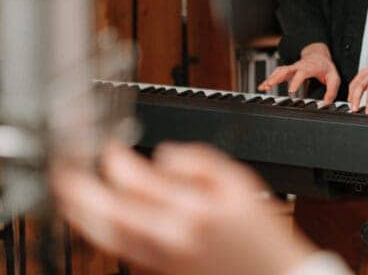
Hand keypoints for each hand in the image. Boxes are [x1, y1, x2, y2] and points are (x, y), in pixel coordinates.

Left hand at [53, 143, 315, 274]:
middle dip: (80, 186)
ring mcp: (161, 256)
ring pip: (106, 235)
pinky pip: (118, 248)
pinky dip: (100, 230)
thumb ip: (200, 161)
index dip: (114, 157)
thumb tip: (163, 155)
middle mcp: (169, 235)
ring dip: (81, 211)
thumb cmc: (260, 233)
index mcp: (192, 208)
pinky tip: (97, 218)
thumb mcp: (241, 183)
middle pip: (107, 210)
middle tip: (67, 167)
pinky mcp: (159, 269)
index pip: (135, 179)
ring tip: (69, 192)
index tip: (110, 145)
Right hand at [258, 43, 340, 104]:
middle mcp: (298, 66)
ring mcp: (292, 68)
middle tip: (271, 85)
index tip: (291, 90)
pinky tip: (262, 86)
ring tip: (264, 87)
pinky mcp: (288, 71)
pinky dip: (269, 79)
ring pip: (279, 71)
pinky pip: (277, 73)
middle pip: (286, 69)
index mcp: (310, 67)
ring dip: (271, 78)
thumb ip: (331, 91)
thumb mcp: (334, 78)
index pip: (301, 73)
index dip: (295, 81)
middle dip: (277, 77)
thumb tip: (326, 103)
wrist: (318, 56)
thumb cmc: (325, 67)